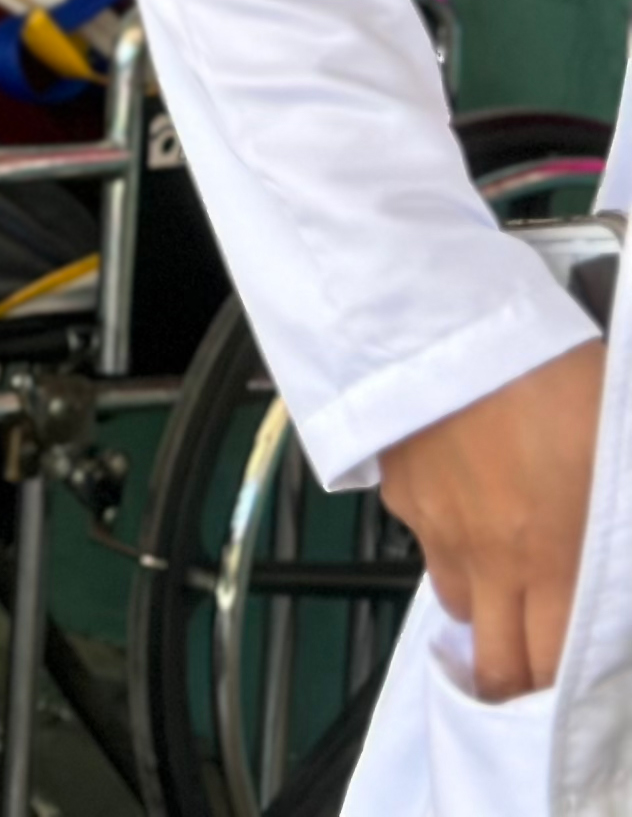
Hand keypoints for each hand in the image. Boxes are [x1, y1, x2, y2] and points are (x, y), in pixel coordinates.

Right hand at [379, 337, 603, 697]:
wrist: (444, 320)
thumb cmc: (551, 377)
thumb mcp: (616, 444)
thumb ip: (617, 511)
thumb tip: (615, 542)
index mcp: (554, 559)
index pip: (549, 667)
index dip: (560, 686)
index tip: (577, 671)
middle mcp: (489, 559)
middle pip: (492, 661)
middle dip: (517, 673)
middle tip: (540, 649)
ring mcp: (433, 526)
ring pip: (457, 602)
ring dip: (486, 603)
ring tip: (509, 567)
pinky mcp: (396, 489)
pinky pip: (425, 537)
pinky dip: (448, 537)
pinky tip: (468, 495)